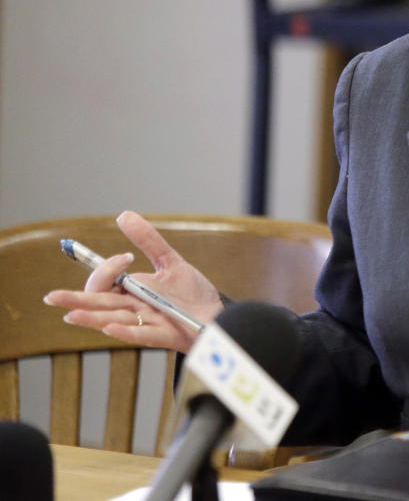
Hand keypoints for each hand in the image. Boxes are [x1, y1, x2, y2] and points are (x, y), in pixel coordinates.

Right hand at [43, 211, 223, 352]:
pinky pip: (141, 335)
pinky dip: (126, 331)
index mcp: (131, 293)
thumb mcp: (170, 261)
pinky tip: (110, 327)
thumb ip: (148, 240)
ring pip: (114, 320)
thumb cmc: (191, 294)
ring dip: (92, 318)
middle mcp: (134, 308)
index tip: (125, 257)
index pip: (105, 284)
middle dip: (75, 301)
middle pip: (100, 304)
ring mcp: (147, 323)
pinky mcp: (164, 334)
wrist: (216, 314)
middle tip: (51, 297)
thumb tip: (123, 214)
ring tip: (71, 315)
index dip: (107, 269)